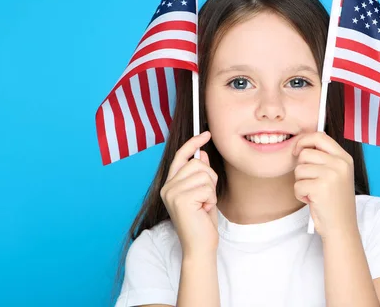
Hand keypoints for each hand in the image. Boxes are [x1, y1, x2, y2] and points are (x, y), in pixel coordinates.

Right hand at [160, 131, 218, 256]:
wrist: (200, 245)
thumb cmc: (202, 221)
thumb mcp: (203, 193)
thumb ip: (200, 174)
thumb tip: (202, 154)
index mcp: (170, 184)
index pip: (181, 156)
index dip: (193, 143)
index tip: (205, 133)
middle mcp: (167, 187)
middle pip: (197, 163)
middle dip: (210, 178)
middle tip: (207, 197)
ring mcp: (172, 193)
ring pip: (204, 175)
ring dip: (211, 191)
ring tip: (204, 205)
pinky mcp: (180, 200)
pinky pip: (206, 188)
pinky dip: (211, 199)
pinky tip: (204, 211)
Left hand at [292, 132, 358, 238]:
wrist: (341, 226)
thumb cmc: (334, 201)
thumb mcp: (337, 174)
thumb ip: (324, 157)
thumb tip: (301, 143)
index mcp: (345, 158)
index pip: (319, 136)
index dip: (304, 141)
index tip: (297, 150)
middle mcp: (340, 164)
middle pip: (306, 153)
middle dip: (302, 168)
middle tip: (311, 181)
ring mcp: (331, 175)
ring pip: (299, 169)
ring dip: (301, 183)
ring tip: (313, 192)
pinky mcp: (320, 188)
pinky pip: (297, 185)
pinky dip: (300, 195)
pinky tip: (312, 201)